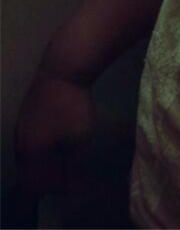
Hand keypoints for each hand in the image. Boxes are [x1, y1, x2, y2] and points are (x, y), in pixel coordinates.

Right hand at [15, 71, 95, 194]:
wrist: (63, 69)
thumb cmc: (72, 105)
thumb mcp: (79, 139)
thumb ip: (73, 164)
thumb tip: (70, 178)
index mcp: (31, 153)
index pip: (36, 185)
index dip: (55, 188)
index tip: (74, 184)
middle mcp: (20, 143)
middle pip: (29, 172)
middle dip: (48, 177)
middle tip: (70, 174)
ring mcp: (20, 127)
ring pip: (28, 156)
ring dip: (44, 162)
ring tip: (66, 157)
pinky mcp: (25, 114)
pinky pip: (29, 141)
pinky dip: (42, 148)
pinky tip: (58, 140)